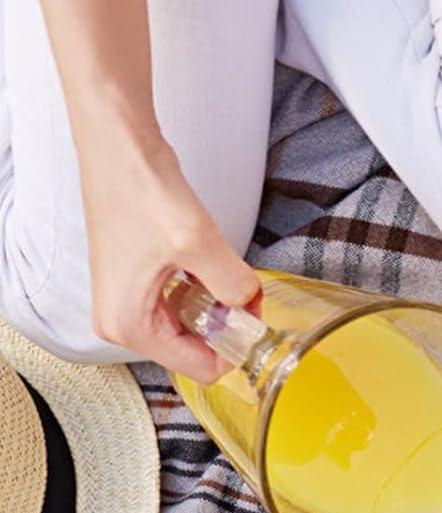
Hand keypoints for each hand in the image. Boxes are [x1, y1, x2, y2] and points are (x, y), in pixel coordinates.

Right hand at [76, 137, 257, 380]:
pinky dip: (204, 291)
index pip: (202, 369)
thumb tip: (250, 305)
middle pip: (198, 350)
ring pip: (194, 327)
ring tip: (223, 270)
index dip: (236, 347)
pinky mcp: (139, 283)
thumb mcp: (199, 244)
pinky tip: (208, 265)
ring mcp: (129, 303)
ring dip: (217, 306)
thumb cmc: (141, 188)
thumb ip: (233, 285)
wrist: (117, 143)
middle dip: (226, 325)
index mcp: (128, 326)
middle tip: (244, 288)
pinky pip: (185, 305)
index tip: (252, 313)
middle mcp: (122, 322)